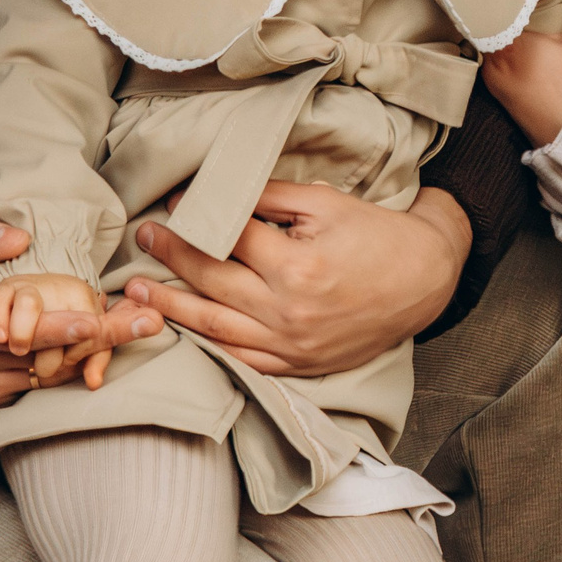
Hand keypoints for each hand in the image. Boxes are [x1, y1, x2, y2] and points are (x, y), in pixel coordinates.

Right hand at [0, 218, 162, 409]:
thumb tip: (20, 235)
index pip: (4, 327)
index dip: (49, 326)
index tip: (90, 319)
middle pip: (43, 353)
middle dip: (99, 337)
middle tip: (149, 319)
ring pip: (51, 372)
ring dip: (98, 349)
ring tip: (144, 324)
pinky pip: (43, 382)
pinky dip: (76, 361)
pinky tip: (110, 340)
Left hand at [122, 181, 468, 375]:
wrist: (424, 281)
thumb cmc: (376, 235)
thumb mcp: (325, 203)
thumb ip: (269, 198)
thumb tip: (217, 195)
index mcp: (299, 266)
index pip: (230, 238)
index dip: (197, 217)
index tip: (174, 204)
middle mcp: (290, 311)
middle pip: (212, 281)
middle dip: (171, 257)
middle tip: (144, 237)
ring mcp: (291, 345)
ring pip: (215, 327)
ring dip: (171, 307)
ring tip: (137, 290)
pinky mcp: (296, 366)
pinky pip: (240, 360)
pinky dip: (207, 345)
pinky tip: (182, 330)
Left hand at [479, 0, 561, 144]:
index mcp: (505, 48)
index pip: (487, 1)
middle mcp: (493, 69)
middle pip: (488, 22)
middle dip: (501, 0)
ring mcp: (500, 89)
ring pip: (496, 44)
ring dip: (507, 24)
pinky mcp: (512, 103)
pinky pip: (504, 64)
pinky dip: (513, 46)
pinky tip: (530, 34)